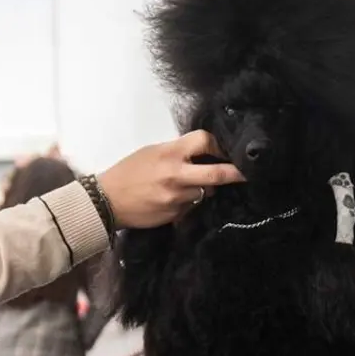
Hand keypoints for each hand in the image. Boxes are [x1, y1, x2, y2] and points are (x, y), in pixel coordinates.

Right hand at [97, 131, 244, 229]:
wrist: (106, 201)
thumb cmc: (127, 172)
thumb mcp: (151, 152)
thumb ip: (176, 152)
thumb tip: (200, 154)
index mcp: (170, 154)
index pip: (205, 141)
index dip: (220, 145)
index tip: (227, 149)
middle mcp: (177, 175)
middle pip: (217, 173)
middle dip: (236, 173)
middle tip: (248, 173)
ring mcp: (177, 197)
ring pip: (205, 192)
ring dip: (204, 189)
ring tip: (185, 186)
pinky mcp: (175, 214)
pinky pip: (192, 206)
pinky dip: (189, 202)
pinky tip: (172, 199)